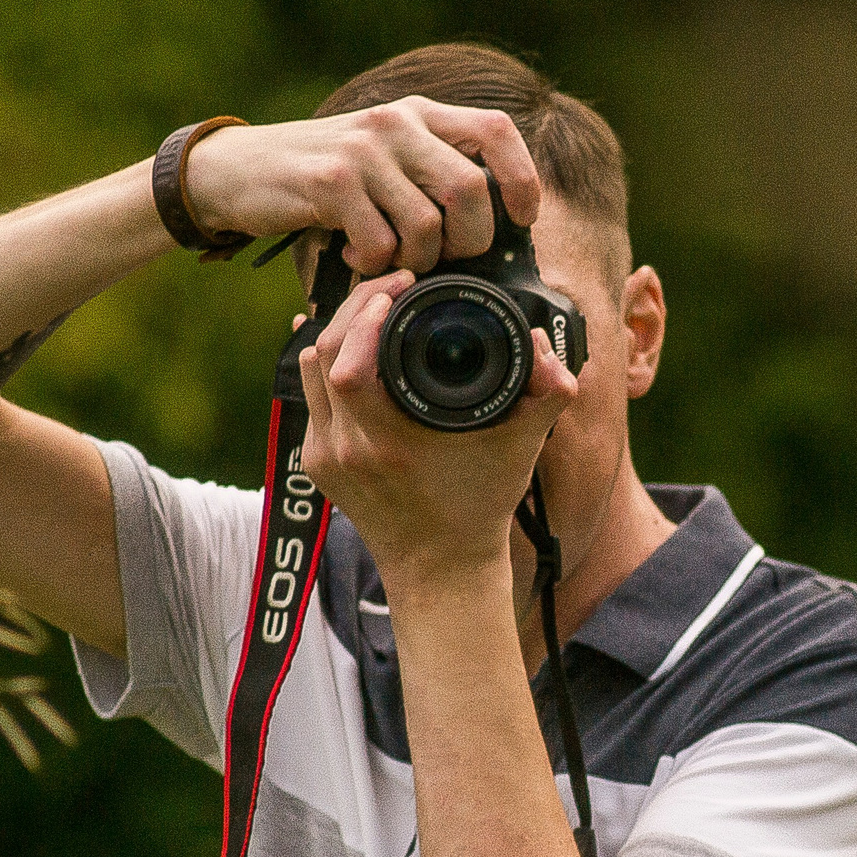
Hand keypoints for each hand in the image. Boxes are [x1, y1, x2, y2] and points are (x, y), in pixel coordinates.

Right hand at [181, 98, 542, 276]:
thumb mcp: (384, 158)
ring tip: (389, 258)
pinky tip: (352, 253)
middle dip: (467, 242)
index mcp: (419, 114)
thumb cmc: (324, 178)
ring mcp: (363, 150)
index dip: (522, 178)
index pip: (498, 131)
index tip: (523, 219)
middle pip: (470, 191)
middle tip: (443, 260)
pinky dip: (373, 264)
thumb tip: (498, 232)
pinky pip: (380, 243)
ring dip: (415, 261)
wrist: (237, 171)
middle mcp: (396, 122)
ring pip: (427, 225)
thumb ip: (432, 175)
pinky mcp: (331, 181)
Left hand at [296, 272, 580, 588]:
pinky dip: (330, 364)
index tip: (401, 286)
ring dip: (336, 332)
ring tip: (373, 309)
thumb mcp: (521, 448)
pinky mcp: (315, 463)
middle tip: (391, 286)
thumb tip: (543, 343)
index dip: (367, 310)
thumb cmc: (480, 508)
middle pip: (322, 352)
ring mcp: (324, 457)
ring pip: (309, 368)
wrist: (441, 570)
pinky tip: (352, 344)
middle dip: (354, 308)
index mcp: (387, 443)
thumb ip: (547, 393)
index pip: (348, 358)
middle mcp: (345, 449)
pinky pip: (311, 395)